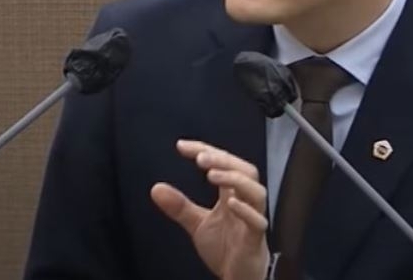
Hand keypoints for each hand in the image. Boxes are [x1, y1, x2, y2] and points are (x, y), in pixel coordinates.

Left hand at [151, 140, 269, 279]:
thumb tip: (156, 188)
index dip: (205, 150)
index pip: (224, 163)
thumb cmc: (226, 248)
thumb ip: (180, 206)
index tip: (182, 146)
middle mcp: (246, 201)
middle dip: (224, 160)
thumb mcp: (197, 224)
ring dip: (235, 179)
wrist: (239, 278)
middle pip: (244, 170)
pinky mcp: (255, 239)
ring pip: (256, 191)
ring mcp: (253, 218)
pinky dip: (246, 210)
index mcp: (233, 193)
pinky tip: (231, 202)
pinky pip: (257, 220)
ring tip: (212, 174)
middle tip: (201, 156)